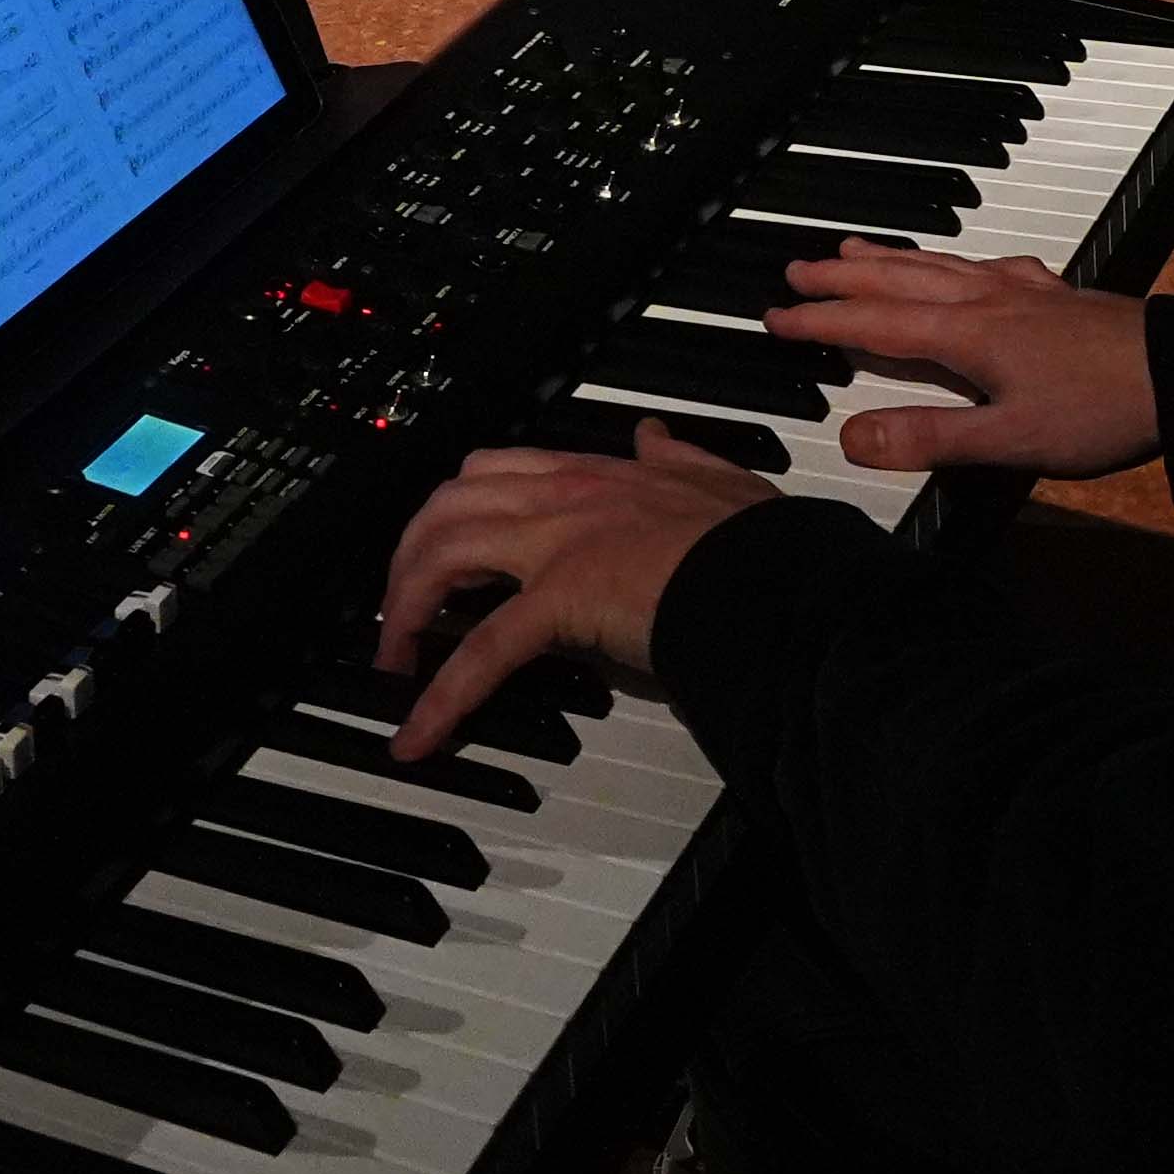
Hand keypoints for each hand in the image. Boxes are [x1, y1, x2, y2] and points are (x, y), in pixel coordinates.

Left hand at [374, 423, 783, 759]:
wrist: (778, 574)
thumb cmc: (759, 542)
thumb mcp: (718, 479)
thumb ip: (678, 458)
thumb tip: (652, 435)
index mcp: (596, 473)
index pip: (497, 471)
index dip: (457, 508)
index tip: (441, 545)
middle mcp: (563, 497)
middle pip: (446, 506)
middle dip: (408, 555)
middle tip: (401, 610)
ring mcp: (557, 544)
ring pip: (442, 558)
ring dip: (404, 612)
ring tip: (394, 664)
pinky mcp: (562, 598)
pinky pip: (481, 652)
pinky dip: (441, 698)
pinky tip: (418, 738)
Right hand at [761, 253, 1159, 479]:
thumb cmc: (1100, 410)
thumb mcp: (1012, 440)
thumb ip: (932, 439)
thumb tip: (850, 436)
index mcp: (966, 334)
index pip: (876, 324)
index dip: (822, 320)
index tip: (774, 315)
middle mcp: (986, 300)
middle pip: (900, 281)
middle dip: (844, 275)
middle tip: (796, 267)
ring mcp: (1023, 291)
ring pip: (939, 265)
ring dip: (890, 258)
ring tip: (855, 246)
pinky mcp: (1056, 295)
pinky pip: (988, 265)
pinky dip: (957, 261)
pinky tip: (969, 265)